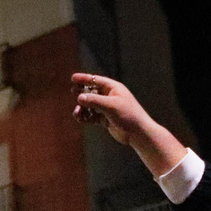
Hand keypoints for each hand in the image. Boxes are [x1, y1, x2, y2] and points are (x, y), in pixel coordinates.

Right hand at [71, 73, 188, 177]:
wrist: (137, 133)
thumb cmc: (128, 115)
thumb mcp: (110, 106)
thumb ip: (94, 101)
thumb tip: (79, 97)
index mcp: (113, 88)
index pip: (96, 80)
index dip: (84, 79)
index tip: (73, 78)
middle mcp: (110, 96)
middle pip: (92, 91)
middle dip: (82, 92)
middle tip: (72, 91)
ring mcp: (107, 108)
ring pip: (90, 105)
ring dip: (82, 108)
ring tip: (77, 113)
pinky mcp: (105, 119)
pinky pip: (92, 116)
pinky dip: (85, 117)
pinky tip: (81, 119)